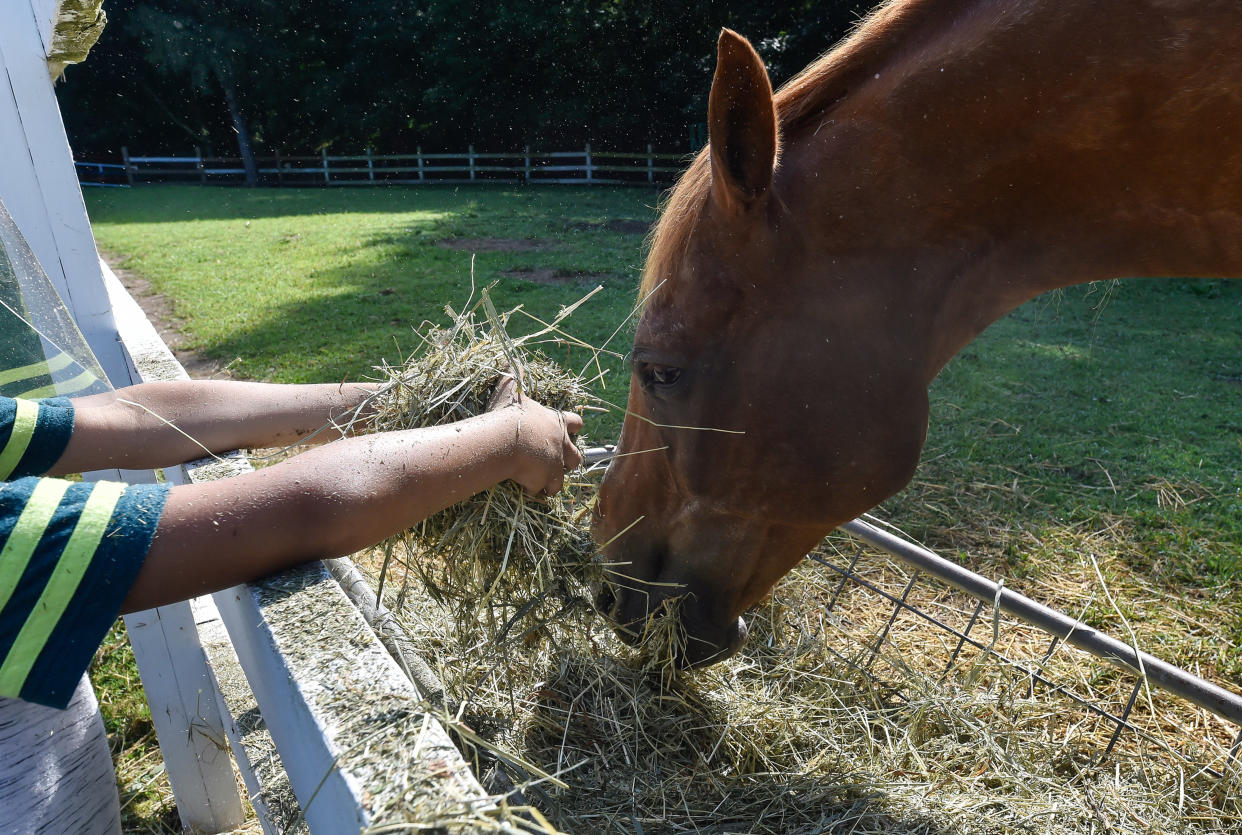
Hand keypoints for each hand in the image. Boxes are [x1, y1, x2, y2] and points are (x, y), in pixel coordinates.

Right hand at [489, 376, 582, 495]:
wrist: (506, 440)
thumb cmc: (509, 413)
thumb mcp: (512, 389)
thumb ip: (514, 376)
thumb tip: (509, 360)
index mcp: (555, 422)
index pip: (576, 422)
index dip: (574, 426)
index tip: (571, 429)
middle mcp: (560, 444)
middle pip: (577, 456)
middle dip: (569, 459)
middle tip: (555, 460)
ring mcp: (555, 464)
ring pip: (562, 478)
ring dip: (553, 480)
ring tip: (540, 481)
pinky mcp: (545, 480)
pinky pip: (544, 489)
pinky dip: (536, 489)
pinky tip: (525, 488)